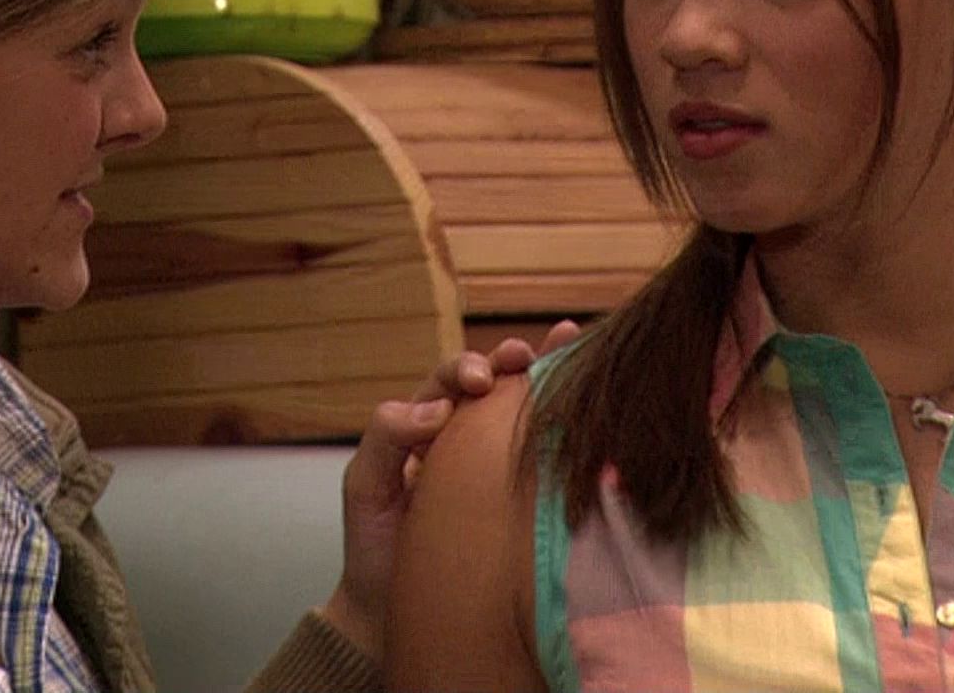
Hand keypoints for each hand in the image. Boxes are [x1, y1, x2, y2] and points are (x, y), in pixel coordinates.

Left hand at [320, 320, 582, 658]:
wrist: (392, 610)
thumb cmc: (375, 545)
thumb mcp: (364, 485)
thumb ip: (385, 437)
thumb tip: (437, 409)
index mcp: (426, 425)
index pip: (450, 381)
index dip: (466, 368)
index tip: (479, 381)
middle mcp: (465, 437)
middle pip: (495, 383)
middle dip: (512, 361)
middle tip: (524, 357)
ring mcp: (497, 465)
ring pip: (523, 410)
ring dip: (546, 374)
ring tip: (568, 343)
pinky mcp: (522, 497)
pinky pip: (542, 453)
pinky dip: (565, 423)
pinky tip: (588, 402)